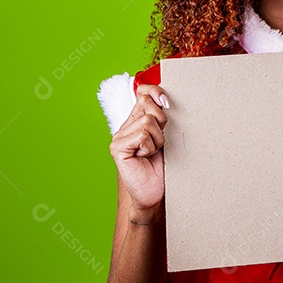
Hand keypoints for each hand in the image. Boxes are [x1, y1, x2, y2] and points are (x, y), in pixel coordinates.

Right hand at [109, 83, 169, 213]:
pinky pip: (141, 136)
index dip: (154, 91)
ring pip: (147, 121)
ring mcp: (118, 137)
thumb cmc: (162, 165)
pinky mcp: (117, 148)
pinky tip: (144, 157)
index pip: (142, 93)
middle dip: (161, 122)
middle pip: (147, 104)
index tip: (166, 102)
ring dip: (157, 139)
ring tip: (152, 152)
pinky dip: (150, 147)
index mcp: (136, 121)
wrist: (155, 192)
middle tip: (159, 141)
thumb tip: (164, 99)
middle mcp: (125, 126)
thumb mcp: (165, 136)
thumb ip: (161, 118)